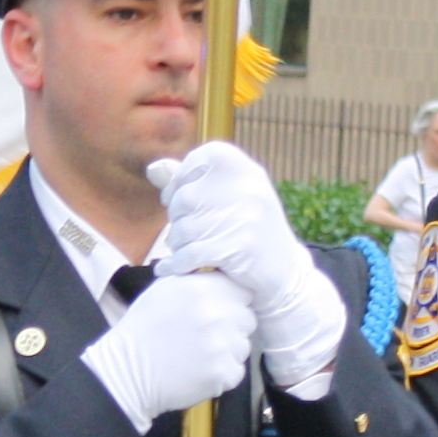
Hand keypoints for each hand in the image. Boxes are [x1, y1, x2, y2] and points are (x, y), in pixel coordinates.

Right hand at [81, 270, 255, 426]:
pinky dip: (222, 373)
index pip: (243, 291)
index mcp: (203, 289)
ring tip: (199, 353)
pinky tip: (199, 370)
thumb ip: (196, 278)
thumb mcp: (164, 289)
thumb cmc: (144, 329)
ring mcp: (222, 345)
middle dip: (232, 327)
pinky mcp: (223, 373)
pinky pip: (236, 370)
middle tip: (205, 336)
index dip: (232, 302)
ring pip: (243, 346)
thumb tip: (220, 272)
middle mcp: (217, 314)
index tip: (220, 311)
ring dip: (228, 351)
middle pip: (248, 319)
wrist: (127, 370)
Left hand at [147, 143, 344, 394]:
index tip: (177, 198)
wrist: (284, 277)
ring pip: (183, 228)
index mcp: (247, 169)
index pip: (198, 159)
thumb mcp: (230, 198)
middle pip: (184, 198)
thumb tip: (153, 169)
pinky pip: (190, 254)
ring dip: (177, 245)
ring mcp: (246, 217)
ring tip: (187, 250)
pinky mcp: (239, 248)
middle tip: (186, 233)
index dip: (179, 180)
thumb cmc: (248, 232)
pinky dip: (176, 265)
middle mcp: (249, 188)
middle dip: (176, 219)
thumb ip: (192, 182)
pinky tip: (170, 269)